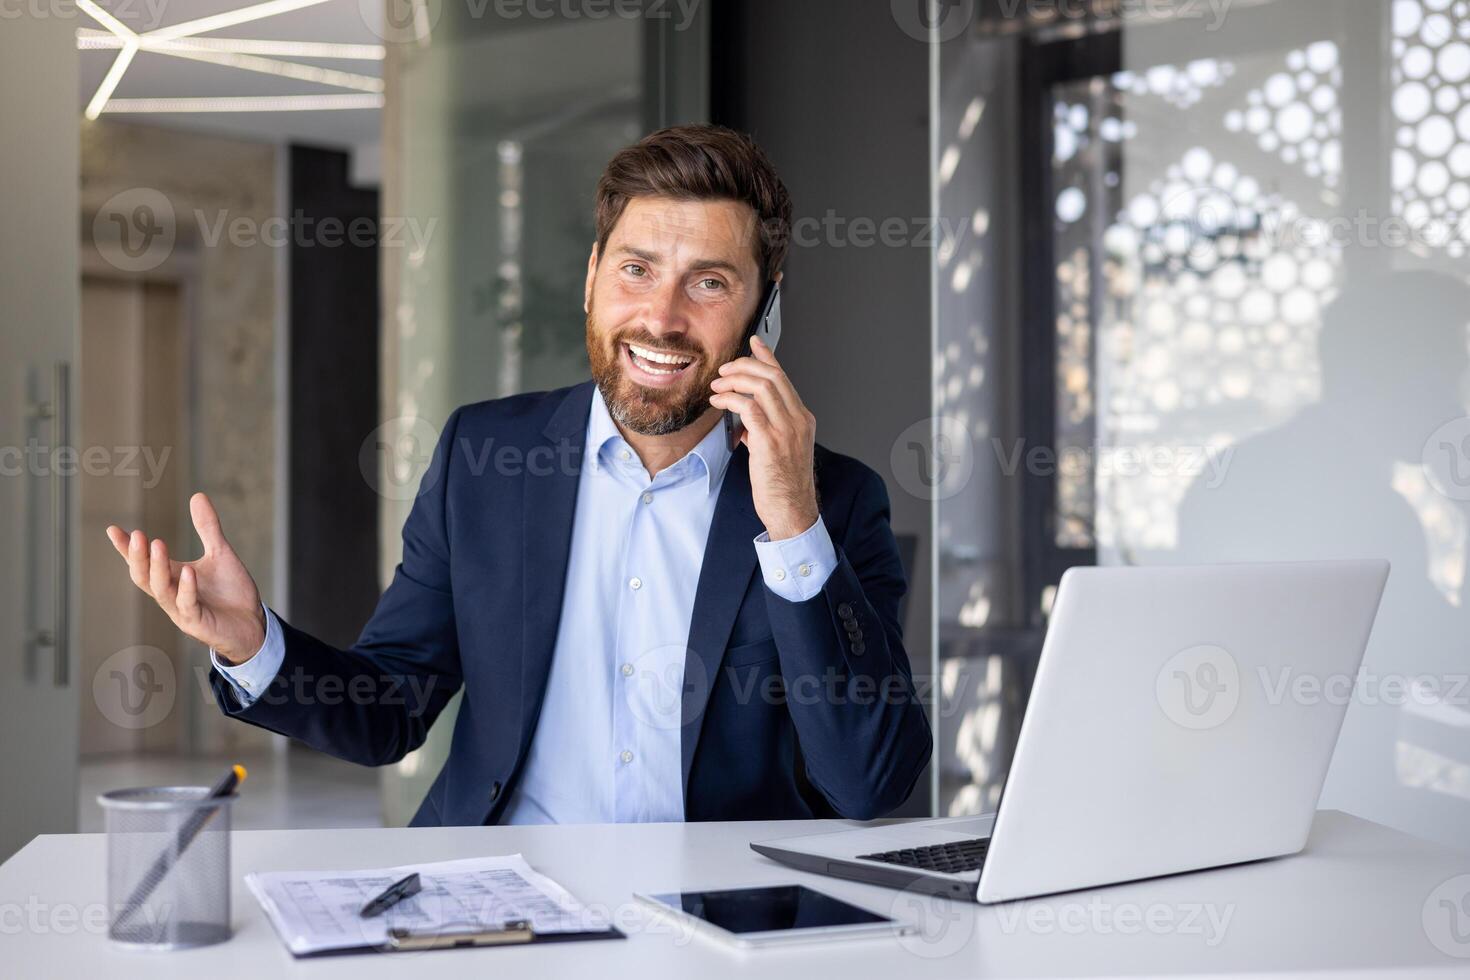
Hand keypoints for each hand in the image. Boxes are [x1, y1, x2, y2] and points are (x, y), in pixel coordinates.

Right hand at [106, 492, 265, 664]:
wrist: (252, 624)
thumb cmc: (231, 592)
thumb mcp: (220, 554)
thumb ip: (207, 528)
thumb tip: (197, 495)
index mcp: (171, 578)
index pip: (143, 562)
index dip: (126, 548)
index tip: (113, 529)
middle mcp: (171, 594)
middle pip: (143, 576)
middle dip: (137, 557)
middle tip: (136, 535)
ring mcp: (181, 610)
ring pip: (161, 590)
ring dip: (158, 567)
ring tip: (157, 544)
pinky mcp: (197, 623)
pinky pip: (188, 605)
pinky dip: (187, 588)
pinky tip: (189, 571)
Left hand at [709, 335, 819, 539]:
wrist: (792, 511)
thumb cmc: (784, 486)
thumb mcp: (779, 451)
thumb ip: (764, 430)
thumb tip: (745, 422)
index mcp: (802, 420)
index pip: (784, 378)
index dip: (767, 357)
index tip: (754, 343)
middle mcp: (798, 420)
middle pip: (773, 376)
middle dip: (744, 366)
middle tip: (724, 370)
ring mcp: (787, 429)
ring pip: (762, 386)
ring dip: (734, 381)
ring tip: (718, 386)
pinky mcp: (771, 441)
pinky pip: (749, 408)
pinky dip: (730, 400)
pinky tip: (719, 403)